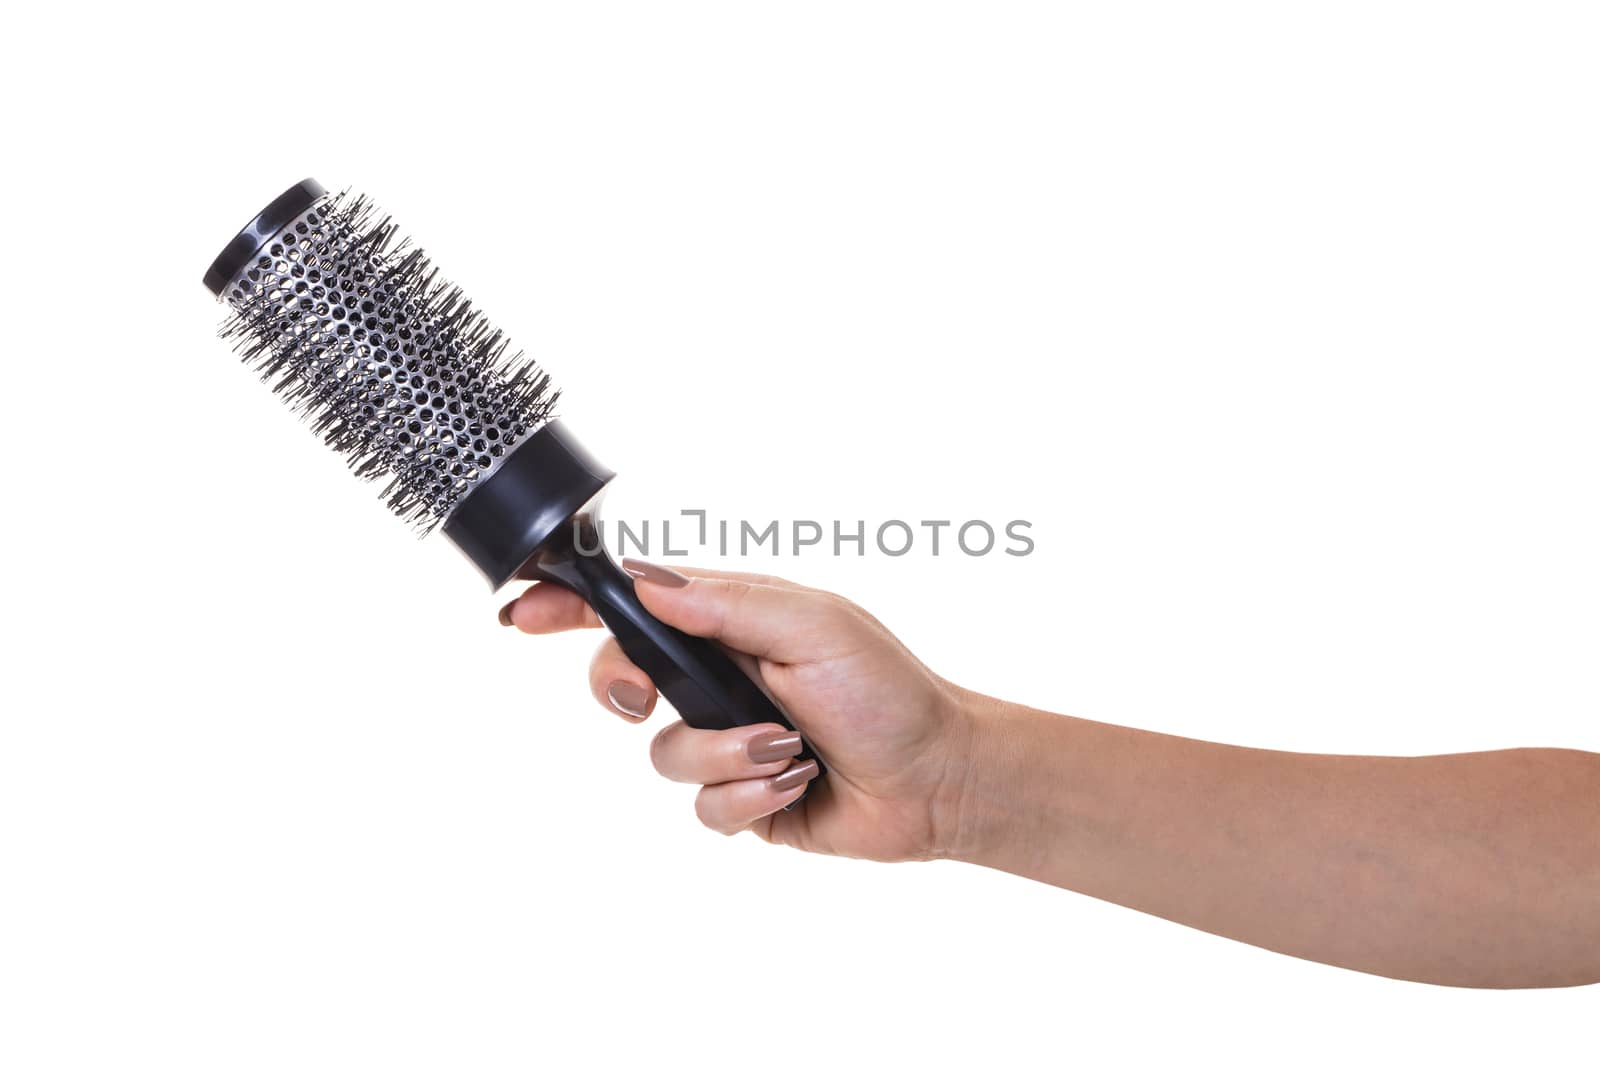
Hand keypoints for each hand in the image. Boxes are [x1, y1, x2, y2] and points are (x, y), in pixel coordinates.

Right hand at [499, 559, 974, 860]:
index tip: (522, 612)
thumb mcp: (813, 625)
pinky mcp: (740, 797)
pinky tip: (797, 783)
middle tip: (643, 700)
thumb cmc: (888, 691)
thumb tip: (645, 583)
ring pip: (661, 754)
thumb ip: (726, 604)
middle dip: (622, 689)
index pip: (636, 606)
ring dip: (722, 752)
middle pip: (623, 677)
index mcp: (732, 622)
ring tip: (785, 749)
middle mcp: (720, 677)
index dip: (572, 606)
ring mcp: (726, 739)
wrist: (938, 779)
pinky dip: (748, 795)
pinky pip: (702, 807)